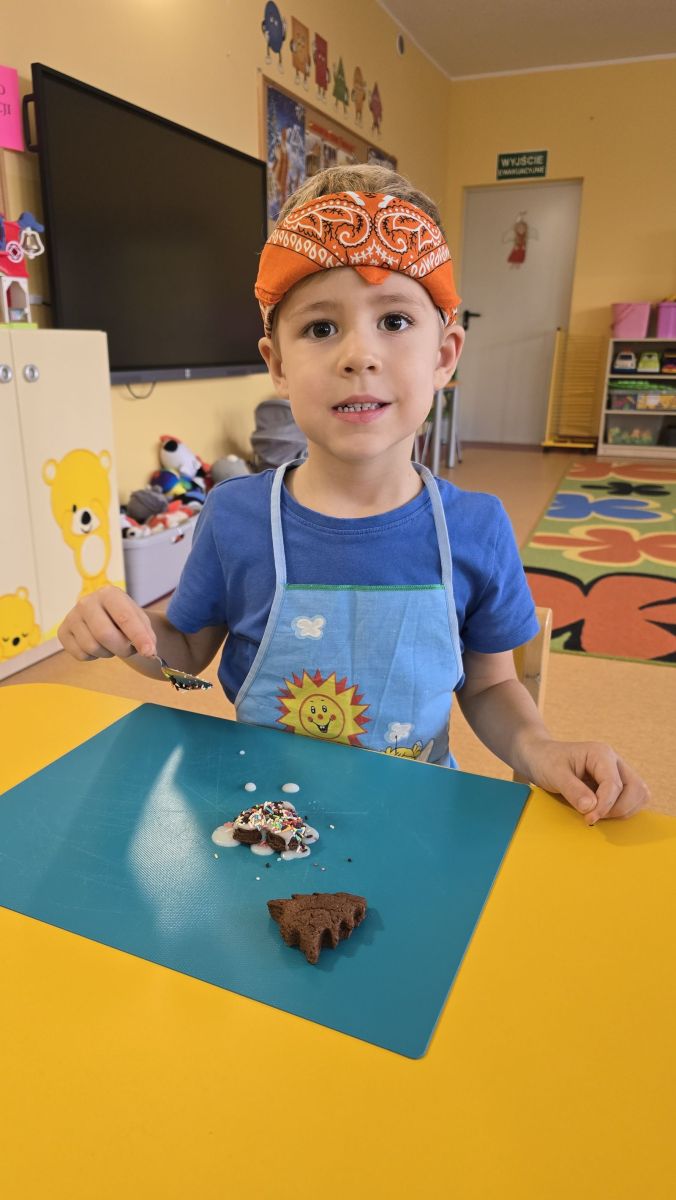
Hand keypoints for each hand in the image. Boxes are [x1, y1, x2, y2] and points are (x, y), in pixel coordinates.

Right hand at [58, 585, 156, 660]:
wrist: (105, 617)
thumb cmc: (125, 619)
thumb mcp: (140, 621)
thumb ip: (146, 635)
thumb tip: (149, 653)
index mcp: (109, 594)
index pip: (124, 617)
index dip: (138, 637)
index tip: (150, 652)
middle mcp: (86, 602)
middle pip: (104, 634)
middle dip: (122, 648)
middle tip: (129, 649)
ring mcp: (72, 616)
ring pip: (92, 647)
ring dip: (108, 653)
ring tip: (112, 644)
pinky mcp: (63, 632)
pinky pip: (80, 654)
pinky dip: (93, 656)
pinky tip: (97, 644)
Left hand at [522, 737, 649, 824]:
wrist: (540, 757)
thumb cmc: (546, 761)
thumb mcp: (555, 775)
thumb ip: (573, 790)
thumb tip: (591, 808)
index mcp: (601, 754)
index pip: (614, 785)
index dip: (604, 806)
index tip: (589, 820)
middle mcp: (614, 762)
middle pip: (636, 789)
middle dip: (618, 809)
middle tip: (593, 816)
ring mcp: (617, 773)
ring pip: (639, 795)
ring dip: (623, 810)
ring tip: (597, 814)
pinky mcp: (616, 784)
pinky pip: (631, 800)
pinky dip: (621, 810)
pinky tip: (600, 812)